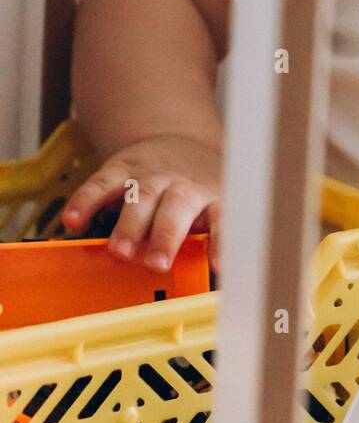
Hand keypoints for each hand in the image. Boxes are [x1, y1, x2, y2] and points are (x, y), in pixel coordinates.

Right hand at [60, 134, 221, 273]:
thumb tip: (205, 282)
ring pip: (140, 196)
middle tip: (156, 265)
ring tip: (119, 253)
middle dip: (166, 236)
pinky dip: (85, 201)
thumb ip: (205, 239)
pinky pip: (101, 183)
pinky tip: (73, 221)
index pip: (221, 219)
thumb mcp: (211, 209)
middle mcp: (183, 184)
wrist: (181, 140)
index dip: (221, 242)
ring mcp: (151, 173)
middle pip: (177, 207)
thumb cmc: (197, 192)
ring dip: (129, 225)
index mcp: (212, 196)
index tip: (220, 267)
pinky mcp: (121, 165)